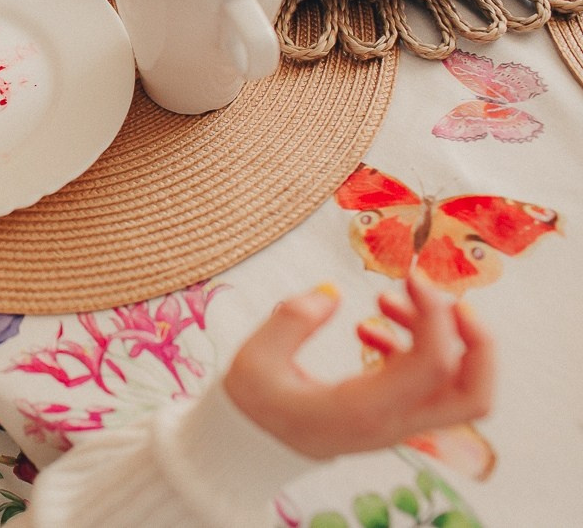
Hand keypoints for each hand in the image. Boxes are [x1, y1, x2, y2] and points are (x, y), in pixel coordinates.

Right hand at [223, 272, 494, 459]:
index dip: (434, 313)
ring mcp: (396, 424)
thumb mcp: (255, 359)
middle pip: (475, 395)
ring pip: (459, 391)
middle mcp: (391, 423)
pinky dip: (416, 350)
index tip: (410, 276)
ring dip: (443, 339)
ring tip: (389, 299)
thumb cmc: (251, 407)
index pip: (432, 364)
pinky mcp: (390, 417)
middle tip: (448, 298)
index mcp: (363, 410)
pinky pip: (427, 387)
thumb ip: (293, 319)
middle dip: (478, 341)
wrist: (248, 450)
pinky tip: (371, 328)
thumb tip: (333, 293)